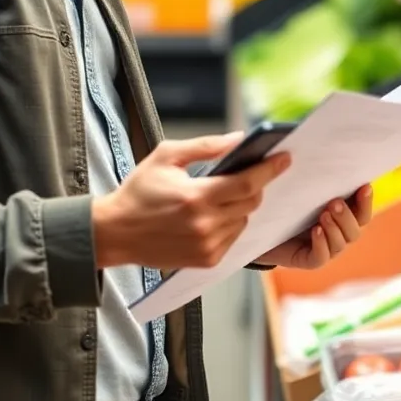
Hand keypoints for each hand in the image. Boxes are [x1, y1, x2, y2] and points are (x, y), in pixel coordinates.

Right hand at [92, 133, 290, 269]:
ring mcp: (207, 246)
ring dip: (240, 205)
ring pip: (244, 220)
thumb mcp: (166, 156)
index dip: (269, 170)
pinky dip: (230, 223)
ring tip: (218, 196)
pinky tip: (211, 215)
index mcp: (196, 197)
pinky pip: (233, 237)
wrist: (116, 232)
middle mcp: (205, 225)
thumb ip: (205, 147)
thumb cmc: (139, 191)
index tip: (284, 158)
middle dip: (253, 186)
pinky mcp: (206, 261)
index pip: (246, 184)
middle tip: (244, 174)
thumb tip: (238, 139)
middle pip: (250, 202)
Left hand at [253, 184, 372, 269]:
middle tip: (335, 202)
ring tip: (324, 215)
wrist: (262, 229)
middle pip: (355, 230)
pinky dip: (321, 244)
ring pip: (340, 243)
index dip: (366, 201)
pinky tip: (316, 231)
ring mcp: (325, 248)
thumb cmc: (287, 203)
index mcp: (342, 216)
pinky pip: (320, 257)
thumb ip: (316, 179)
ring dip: (335, 228)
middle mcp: (338, 234)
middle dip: (348, 215)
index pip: (362, 212)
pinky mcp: (308, 260)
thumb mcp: (302, 189)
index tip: (364, 186)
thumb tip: (322, 155)